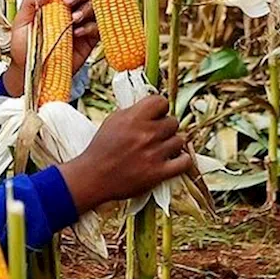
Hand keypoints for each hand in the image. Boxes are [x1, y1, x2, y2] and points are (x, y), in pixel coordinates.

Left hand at [3, 0, 98, 96]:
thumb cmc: (24, 47)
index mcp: (52, 4)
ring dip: (85, 10)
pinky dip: (90, 28)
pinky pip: (98, 28)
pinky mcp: (88, 40)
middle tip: (68, 2)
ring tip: (73, 19)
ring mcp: (80, 25)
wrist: (30, 72)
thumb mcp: (21, 22)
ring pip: (93, 8)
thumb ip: (30, 3)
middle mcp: (68, 11)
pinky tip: (78, 33)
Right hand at [58, 95, 192, 211]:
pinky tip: (173, 160)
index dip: (160, 108)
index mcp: (133, 118)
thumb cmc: (102, 149)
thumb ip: (134, 112)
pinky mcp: (159, 172)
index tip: (157, 115)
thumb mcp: (113, 121)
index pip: (161, 101)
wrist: (94, 177)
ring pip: (179, 140)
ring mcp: (155, 153)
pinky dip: (182, 160)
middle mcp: (146, 134)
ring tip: (160, 149)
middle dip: (165, 128)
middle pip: (173, 122)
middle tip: (155, 135)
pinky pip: (185, 162)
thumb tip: (153, 108)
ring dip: (171, 144)